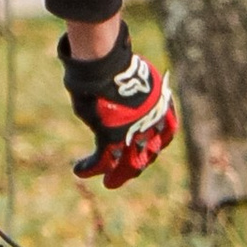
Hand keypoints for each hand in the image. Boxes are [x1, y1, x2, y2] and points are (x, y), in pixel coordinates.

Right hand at [62, 32, 177, 188]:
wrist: (106, 63)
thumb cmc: (114, 64)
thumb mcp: (131, 76)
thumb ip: (132, 93)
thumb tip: (119, 92)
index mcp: (160, 106)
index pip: (167, 133)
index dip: (158, 144)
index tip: (150, 149)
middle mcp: (150, 122)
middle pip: (149, 152)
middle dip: (138, 165)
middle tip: (129, 172)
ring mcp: (133, 131)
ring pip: (128, 163)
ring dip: (118, 176)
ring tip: (109, 182)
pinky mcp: (112, 136)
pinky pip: (102, 159)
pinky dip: (90, 166)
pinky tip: (80, 170)